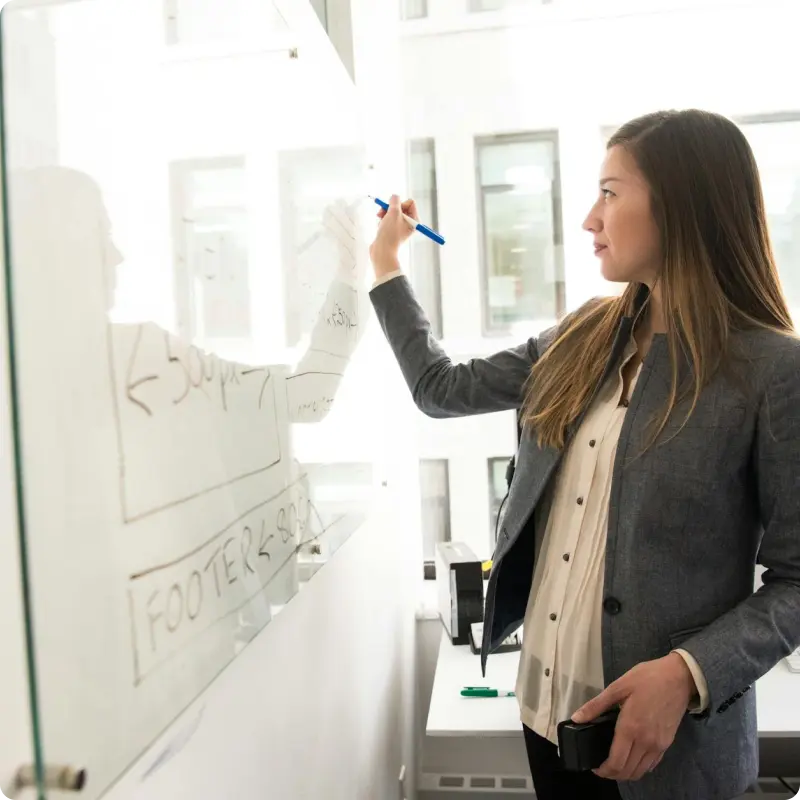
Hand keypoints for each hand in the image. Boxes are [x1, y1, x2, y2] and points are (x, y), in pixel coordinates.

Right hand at [369, 194, 417, 278]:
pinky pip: (388, 219)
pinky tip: (380, 226)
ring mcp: (401, 228)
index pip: (410, 202)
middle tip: (382, 213)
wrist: (381, 251)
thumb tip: (394, 197)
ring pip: (393, 212)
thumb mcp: (393, 212)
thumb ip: (394, 200)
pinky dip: (383, 221)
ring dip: (385, 214)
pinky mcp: (393, 231)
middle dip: (390, 209)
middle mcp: (410, 224)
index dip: (400, 203)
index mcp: (415, 220)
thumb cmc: (389, 233)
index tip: (394, 211)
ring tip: (381, 221)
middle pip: (401, 206)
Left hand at [571, 653, 695, 781]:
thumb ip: (596, 705)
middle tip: (602, 765)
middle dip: (612, 774)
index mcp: (630, 728)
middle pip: (628, 771)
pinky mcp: (667, 744)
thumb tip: (576, 718)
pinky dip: (640, 767)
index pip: (616, 762)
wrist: (679, 677)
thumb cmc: (646, 678)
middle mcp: (646, 742)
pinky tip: (632, 757)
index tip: (594, 767)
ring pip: (641, 771)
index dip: (603, 770)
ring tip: (615, 763)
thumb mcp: (617, 687)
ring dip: (626, 773)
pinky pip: (652, 764)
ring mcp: (659, 745)